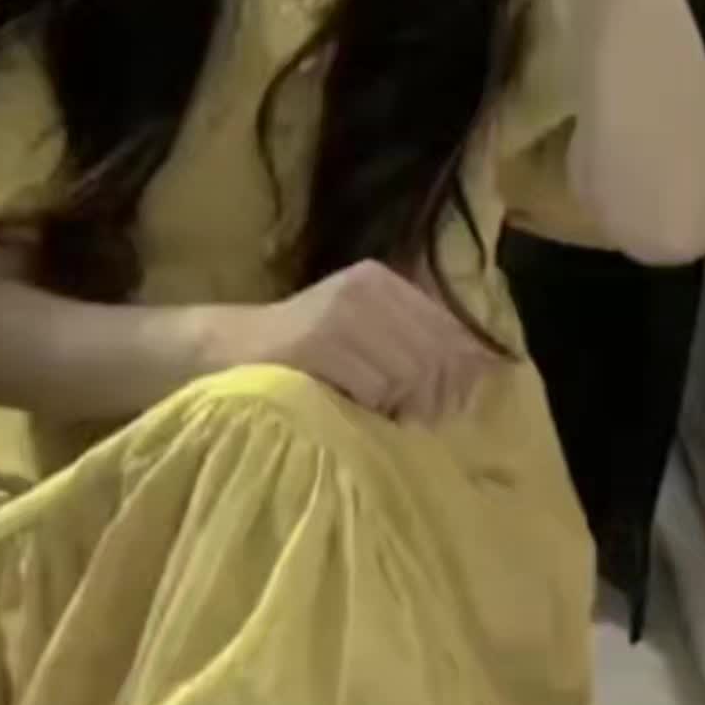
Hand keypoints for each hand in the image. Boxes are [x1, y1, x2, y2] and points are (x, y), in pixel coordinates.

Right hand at [202, 260, 499, 424]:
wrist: (221, 352)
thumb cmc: (299, 357)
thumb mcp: (359, 335)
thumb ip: (411, 346)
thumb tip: (483, 373)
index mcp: (382, 282)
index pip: (448, 328)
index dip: (461, 371)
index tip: (457, 404)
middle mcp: (366, 289)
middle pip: (432, 355)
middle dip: (431, 397)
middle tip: (411, 422)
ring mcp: (340, 313)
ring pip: (406, 375)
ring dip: (399, 408)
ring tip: (377, 418)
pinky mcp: (316, 341)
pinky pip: (372, 388)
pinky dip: (370, 410)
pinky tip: (352, 414)